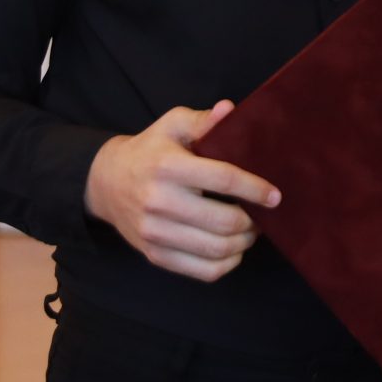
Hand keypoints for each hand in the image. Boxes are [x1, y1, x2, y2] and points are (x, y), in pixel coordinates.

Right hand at [84, 102, 278, 280]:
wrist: (106, 183)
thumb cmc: (150, 150)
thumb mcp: (172, 125)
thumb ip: (202, 120)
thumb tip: (229, 110)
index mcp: (168, 167)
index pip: (223, 180)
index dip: (256, 189)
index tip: (275, 196)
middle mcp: (159, 202)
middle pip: (224, 221)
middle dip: (253, 221)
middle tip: (264, 215)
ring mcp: (155, 233)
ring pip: (216, 250)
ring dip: (244, 243)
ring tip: (252, 230)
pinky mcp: (154, 255)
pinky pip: (202, 271)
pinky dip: (227, 264)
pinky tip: (234, 249)